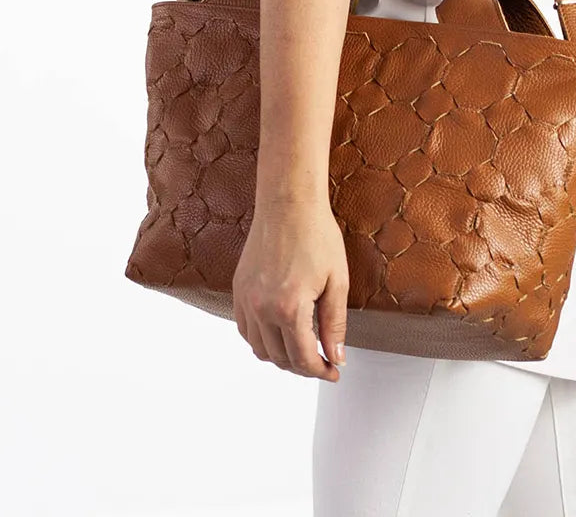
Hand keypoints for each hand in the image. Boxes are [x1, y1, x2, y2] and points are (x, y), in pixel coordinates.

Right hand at [232, 199, 348, 380]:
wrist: (289, 204)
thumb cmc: (316, 235)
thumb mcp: (337, 282)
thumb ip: (335, 325)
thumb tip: (336, 357)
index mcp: (289, 308)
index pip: (303, 358)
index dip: (321, 371)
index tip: (333, 371)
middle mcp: (261, 308)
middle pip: (280, 358)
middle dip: (303, 367)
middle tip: (322, 361)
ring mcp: (246, 299)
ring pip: (259, 348)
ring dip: (280, 357)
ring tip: (302, 350)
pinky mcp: (238, 289)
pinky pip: (244, 329)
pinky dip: (260, 340)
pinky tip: (278, 333)